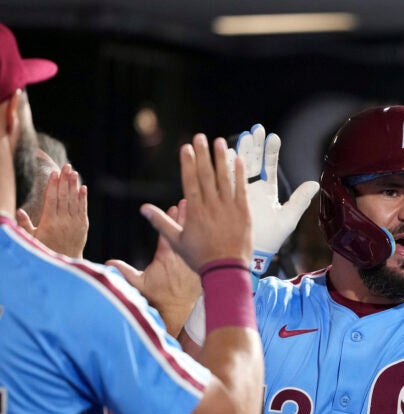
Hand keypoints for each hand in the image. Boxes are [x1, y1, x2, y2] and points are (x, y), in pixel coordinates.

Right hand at [17, 164, 87, 257]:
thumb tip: (18, 210)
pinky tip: (83, 188)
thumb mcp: (31, 239)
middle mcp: (63, 220)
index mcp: (49, 222)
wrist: (65, 262)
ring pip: (74, 200)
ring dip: (74, 185)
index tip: (54, 173)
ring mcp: (74, 222)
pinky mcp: (83, 225)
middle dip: (65, 180)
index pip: (51, 199)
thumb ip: (25, 225)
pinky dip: (83, 198)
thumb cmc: (45, 249)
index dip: (53, 185)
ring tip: (73, 173)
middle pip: (64, 196)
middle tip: (66, 167)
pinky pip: (82, 209)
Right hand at [107, 201, 199, 336]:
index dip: (171, 220)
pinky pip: (205, 247)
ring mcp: (192, 260)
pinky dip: (207, 235)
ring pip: (196, 237)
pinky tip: (210, 225)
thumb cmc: (158, 297)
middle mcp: (181, 257)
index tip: (174, 207)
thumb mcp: (139, 285)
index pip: (168, 234)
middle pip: (185, 231)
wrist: (178, 311)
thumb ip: (125, 273)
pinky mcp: (200, 265)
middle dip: (186, 216)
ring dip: (197, 222)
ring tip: (200, 208)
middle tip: (188, 201)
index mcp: (166, 257)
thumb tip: (109, 263)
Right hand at [141, 133, 251, 270]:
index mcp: (195, 211)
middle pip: (206, 175)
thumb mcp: (176, 241)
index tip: (186, 148)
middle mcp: (211, 206)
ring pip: (224, 178)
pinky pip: (241, 189)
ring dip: (220, 158)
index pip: (190, 181)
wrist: (226, 270)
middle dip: (202, 154)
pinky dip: (239, 174)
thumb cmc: (200, 258)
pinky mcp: (244, 212)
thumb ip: (161, 222)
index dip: (188, 163)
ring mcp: (229, 208)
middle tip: (200, 137)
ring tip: (218, 142)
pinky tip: (237, 159)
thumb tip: (143, 208)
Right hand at [236, 124, 318, 272]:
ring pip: (238, 167)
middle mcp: (253, 189)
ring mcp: (239, 192)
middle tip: (255, 129)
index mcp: (265, 191)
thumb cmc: (270, 239)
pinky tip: (227, 153)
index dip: (269, 152)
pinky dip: (227, 167)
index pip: (268, 166)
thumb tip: (315, 183)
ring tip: (243, 136)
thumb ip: (300, 199)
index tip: (272, 137)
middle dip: (253, 145)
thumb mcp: (288, 218)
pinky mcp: (229, 199)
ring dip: (240, 152)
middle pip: (252, 162)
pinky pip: (227, 180)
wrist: (252, 254)